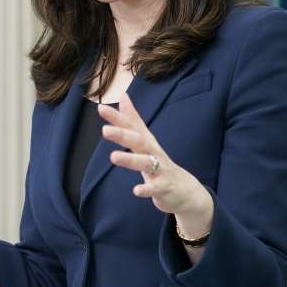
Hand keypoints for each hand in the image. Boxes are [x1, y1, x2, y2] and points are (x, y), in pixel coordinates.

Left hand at [100, 92, 212, 236]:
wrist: (184, 189)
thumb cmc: (160, 162)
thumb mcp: (146, 140)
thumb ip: (133, 119)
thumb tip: (122, 96)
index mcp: (146, 142)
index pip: (131, 126)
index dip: (117, 118)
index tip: (101, 108)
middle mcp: (153, 152)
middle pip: (138, 141)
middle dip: (122, 135)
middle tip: (105, 130)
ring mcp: (160, 169)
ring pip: (146, 163)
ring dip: (130, 160)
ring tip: (113, 157)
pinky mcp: (164, 187)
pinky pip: (155, 188)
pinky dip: (146, 189)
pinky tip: (136, 190)